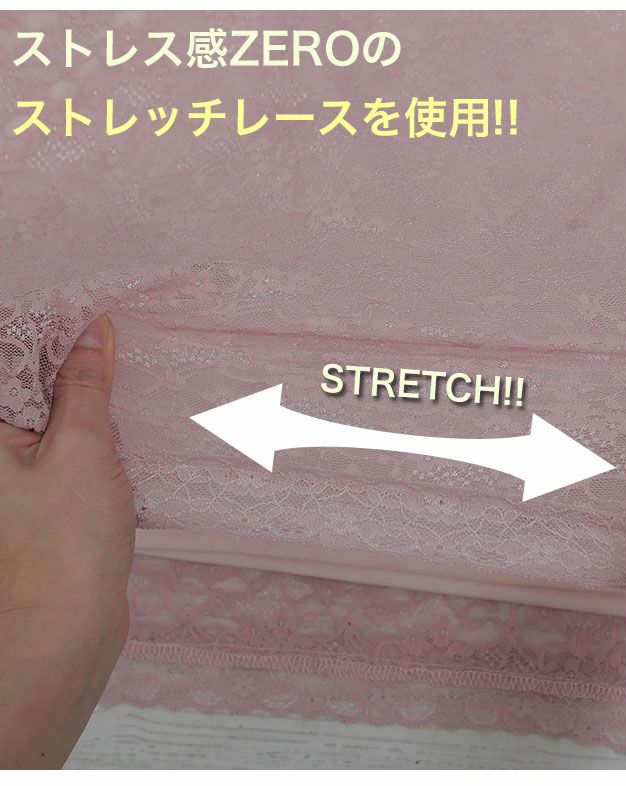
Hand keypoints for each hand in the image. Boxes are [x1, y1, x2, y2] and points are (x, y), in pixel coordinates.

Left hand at [0, 314, 135, 767]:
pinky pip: (63, 436)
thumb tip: (93, 330)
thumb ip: (84, 385)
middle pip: (25, 378)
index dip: (41, 320)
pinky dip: (89, 418)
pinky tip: (119, 405)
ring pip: (48, 406)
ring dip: (82, 383)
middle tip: (112, 324)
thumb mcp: (80, 446)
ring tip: (121, 355)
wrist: (66, 628)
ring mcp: (15, 468)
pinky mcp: (42, 489)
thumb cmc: (63, 538)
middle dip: (66, 349)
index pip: (7, 354)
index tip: (84, 299)